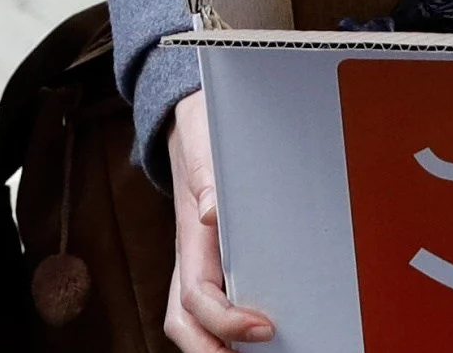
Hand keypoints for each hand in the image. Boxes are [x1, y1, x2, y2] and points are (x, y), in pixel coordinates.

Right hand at [161, 92, 272, 352]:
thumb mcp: (204, 143)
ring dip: (219, 345)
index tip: (264, 328)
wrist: (189, 123)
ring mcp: (201, 264)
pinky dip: (231, 330)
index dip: (226, 321)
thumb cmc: (201, 135)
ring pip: (195, 321)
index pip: (197, 297)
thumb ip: (207, 176)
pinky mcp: (217, 262)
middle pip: (186, 323)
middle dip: (212, 350)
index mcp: (191, 239)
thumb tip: (212, 210)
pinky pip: (216, 305)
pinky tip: (266, 335)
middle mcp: (191, 259)